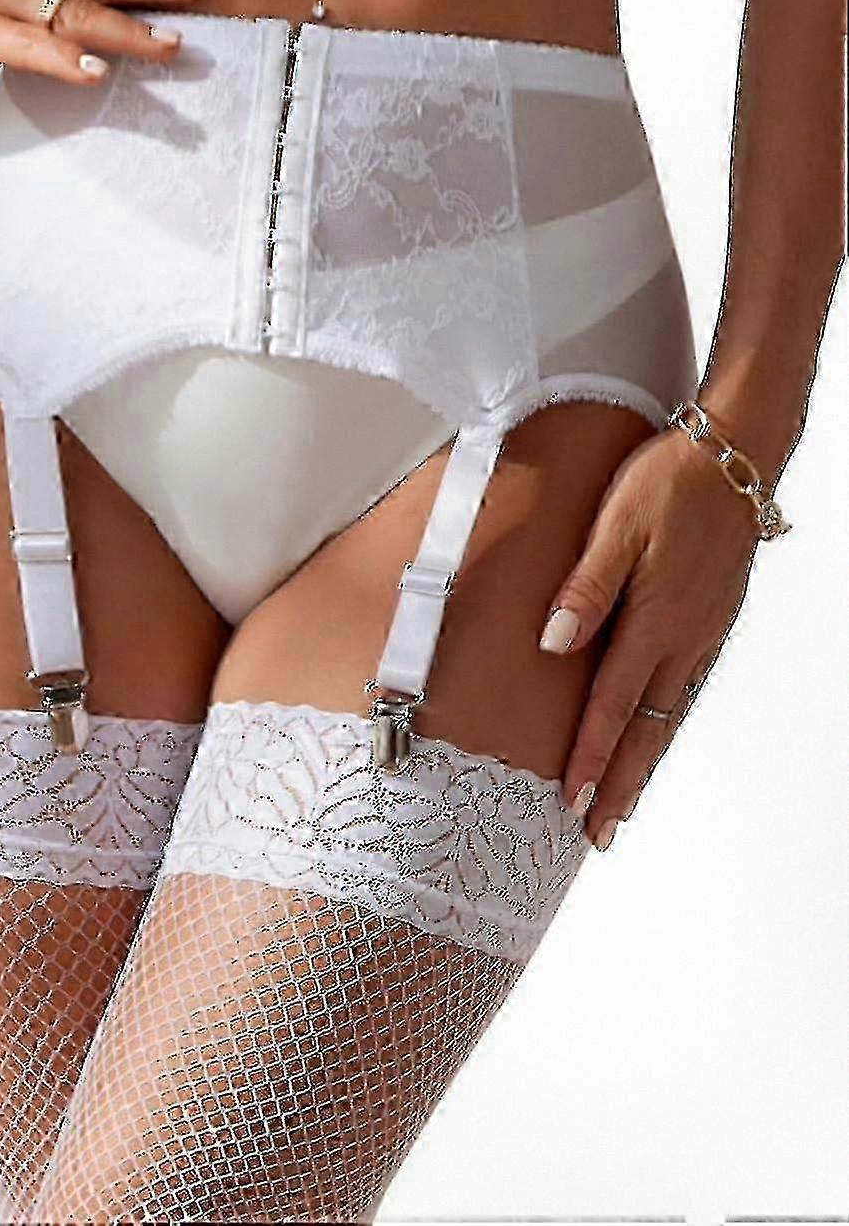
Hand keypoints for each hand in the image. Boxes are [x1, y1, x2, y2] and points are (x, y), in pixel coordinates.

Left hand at [539, 424, 764, 849]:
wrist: (736, 455)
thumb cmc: (668, 481)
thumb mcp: (616, 525)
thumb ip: (585, 587)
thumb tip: (554, 643)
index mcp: (656, 619)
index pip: (612, 705)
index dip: (589, 757)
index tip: (570, 802)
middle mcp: (685, 638)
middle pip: (648, 730)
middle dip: (621, 785)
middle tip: (599, 834)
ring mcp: (705, 633)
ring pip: (670, 715)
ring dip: (644, 764)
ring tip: (624, 803)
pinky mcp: (713, 620)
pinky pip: (687, 689)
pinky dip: (667, 726)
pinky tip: (655, 736)